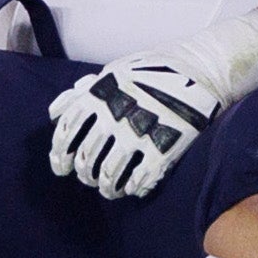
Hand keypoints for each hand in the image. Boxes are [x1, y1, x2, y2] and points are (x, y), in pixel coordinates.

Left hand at [47, 12, 257, 199]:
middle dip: (84, 173)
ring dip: (106, 186)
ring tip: (109, 189)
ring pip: (110, 174)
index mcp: (100, 93)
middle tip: (88, 178)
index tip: (60, 167)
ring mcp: (140, 132)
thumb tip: (54, 113)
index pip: (67, 132)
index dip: (59, 154)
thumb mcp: (114, 70)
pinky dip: (133, 188)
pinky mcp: (165, 146)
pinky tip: (134, 188)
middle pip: (86, 158)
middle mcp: (115, 114)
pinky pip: (140, 179)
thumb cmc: (155, 68)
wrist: (203, 68)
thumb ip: (83, 91)